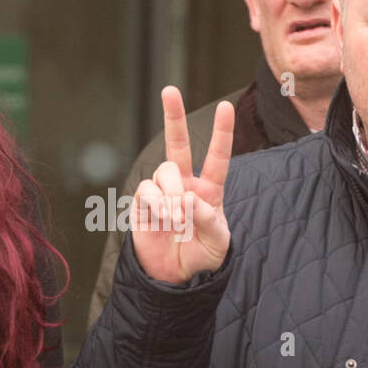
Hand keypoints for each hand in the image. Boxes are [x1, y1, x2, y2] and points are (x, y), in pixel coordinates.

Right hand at [132, 86, 234, 283]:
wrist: (175, 278)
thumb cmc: (202, 257)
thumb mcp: (218, 242)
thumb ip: (210, 219)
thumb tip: (189, 199)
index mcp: (208, 190)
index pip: (217, 157)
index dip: (221, 132)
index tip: (226, 107)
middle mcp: (183, 184)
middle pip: (177, 144)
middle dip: (173, 115)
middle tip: (169, 90)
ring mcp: (161, 192)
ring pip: (163, 172)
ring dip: (172, 194)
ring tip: (177, 219)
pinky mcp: (142, 204)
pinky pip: (147, 191)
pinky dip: (157, 204)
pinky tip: (163, 219)